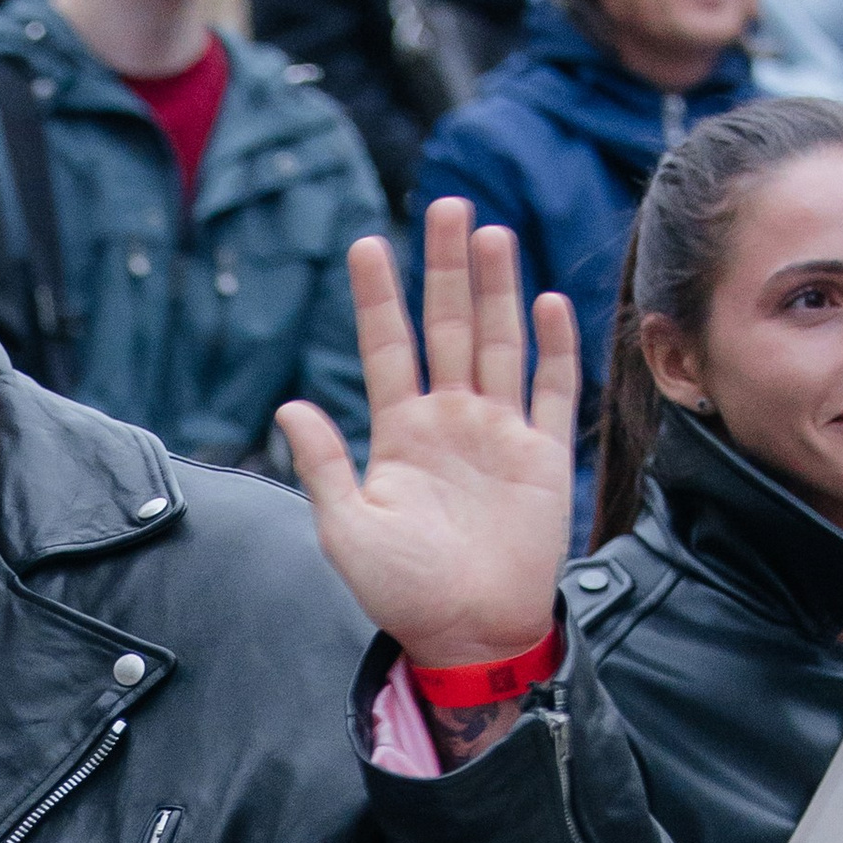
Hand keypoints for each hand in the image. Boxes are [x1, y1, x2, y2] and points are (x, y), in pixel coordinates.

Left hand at [277, 202, 576, 667]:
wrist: (470, 636)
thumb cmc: (403, 593)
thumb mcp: (347, 532)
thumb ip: (323, 466)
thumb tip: (289, 405)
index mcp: (399, 435)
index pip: (386, 349)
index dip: (378, 299)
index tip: (367, 245)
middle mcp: (449, 422)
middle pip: (447, 328)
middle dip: (445, 268)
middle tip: (446, 206)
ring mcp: (499, 433)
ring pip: (497, 343)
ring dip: (496, 289)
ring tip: (490, 232)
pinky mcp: (543, 456)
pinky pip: (552, 390)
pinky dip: (553, 347)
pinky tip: (547, 301)